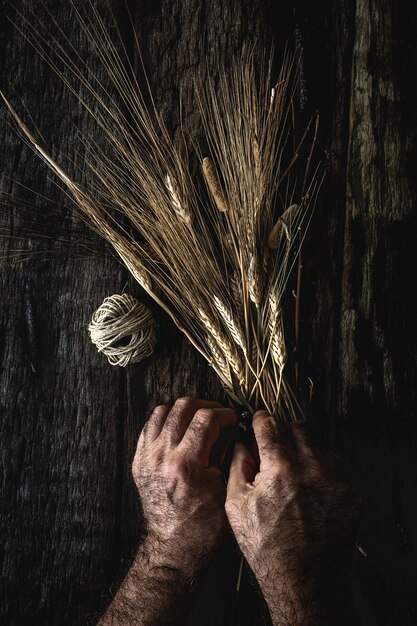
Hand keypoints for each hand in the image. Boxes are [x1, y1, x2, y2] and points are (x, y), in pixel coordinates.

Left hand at [132, 397, 237, 580]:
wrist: (174, 548)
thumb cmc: (204, 527)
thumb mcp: (227, 493)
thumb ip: (231, 459)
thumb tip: (235, 434)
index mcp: (185, 464)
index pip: (206, 419)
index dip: (225, 413)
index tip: (233, 418)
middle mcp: (162, 456)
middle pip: (183, 407)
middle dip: (206, 406)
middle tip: (219, 414)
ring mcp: (147, 458)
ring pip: (163, 411)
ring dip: (184, 410)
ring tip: (199, 418)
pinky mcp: (139, 462)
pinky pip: (149, 426)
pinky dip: (166, 420)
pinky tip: (180, 428)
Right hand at [225, 411, 361, 624]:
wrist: (304, 581)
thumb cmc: (267, 548)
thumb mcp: (237, 507)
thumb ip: (237, 468)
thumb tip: (241, 446)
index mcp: (279, 468)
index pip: (270, 424)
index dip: (261, 420)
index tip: (260, 420)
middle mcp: (310, 468)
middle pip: (299, 428)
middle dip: (286, 432)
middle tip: (279, 447)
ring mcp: (334, 481)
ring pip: (320, 448)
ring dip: (307, 454)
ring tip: (296, 476)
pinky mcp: (351, 496)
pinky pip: (337, 473)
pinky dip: (324, 478)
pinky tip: (313, 496)